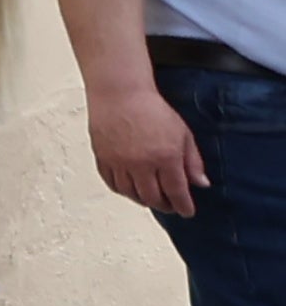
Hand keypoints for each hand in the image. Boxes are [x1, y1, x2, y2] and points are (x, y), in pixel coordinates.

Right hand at [89, 80, 207, 217]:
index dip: (183, 205)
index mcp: (165, 157)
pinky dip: (123, 191)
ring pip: (132, 194)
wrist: (120, 93)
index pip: (176, 191)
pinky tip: (130, 189)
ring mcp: (120, 163)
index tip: (187, 211)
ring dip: (143, 200)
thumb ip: (192, 161)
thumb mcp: (182, 133)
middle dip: (165, 205)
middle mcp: (141, 164)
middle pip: (153, 197)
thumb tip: (201, 183)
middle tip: (171, 206)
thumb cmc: (151, 109)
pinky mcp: (103, 159)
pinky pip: (113, 184)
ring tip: (151, 198)